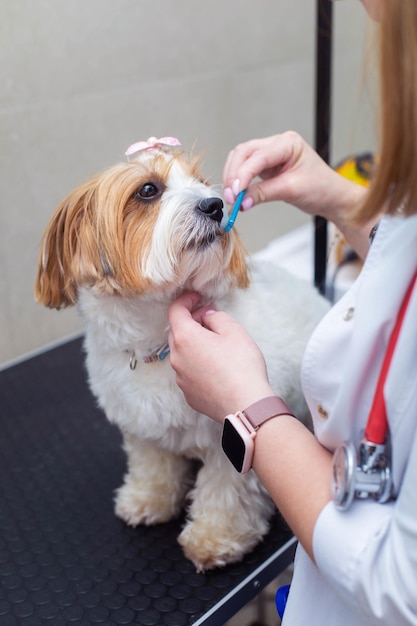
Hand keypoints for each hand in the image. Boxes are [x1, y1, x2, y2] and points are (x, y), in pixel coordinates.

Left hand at [168, 292, 274, 421]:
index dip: (185, 300)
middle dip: (191, 321)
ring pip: (182, 353)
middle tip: (209, 318)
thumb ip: (216, 317)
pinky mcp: (189, 394)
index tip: (196, 297)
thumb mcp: (234, 331)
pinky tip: (216, 366)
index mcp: (185, 338)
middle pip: (176, 332)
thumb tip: (207, 317)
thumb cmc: (241, 366)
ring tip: (215, 343)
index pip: (175, 311)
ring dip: (194, 344)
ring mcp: (181, 378)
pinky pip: (188, 372)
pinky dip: (197, 363)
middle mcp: (177, 358)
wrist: (245, 405)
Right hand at [223, 131, 365, 223]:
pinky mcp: (267, 165)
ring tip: (233, 197)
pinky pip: (246, 168)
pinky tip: (238, 193)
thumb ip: (264, 194)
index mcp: (288, 143)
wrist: (331, 196)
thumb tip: (242, 201)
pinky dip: (239, 180)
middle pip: (244, 153)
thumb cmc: (321, 188)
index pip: (258, 157)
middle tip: (231, 197)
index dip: (243, 175)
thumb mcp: (292, 190)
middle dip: (234, 175)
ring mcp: (271, 153)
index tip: (235, 193)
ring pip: (241, 159)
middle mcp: (278, 144)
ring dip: (233, 177)